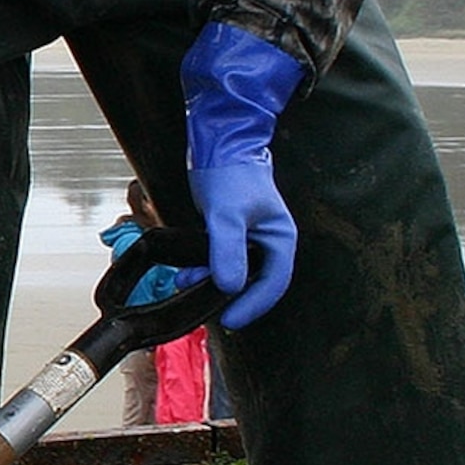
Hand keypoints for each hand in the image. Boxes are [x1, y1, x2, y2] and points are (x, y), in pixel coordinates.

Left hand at [180, 23, 305, 329]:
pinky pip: (220, 261)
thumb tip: (229, 286)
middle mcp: (268, 242)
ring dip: (212, 284)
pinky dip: (204, 270)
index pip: (273, 283)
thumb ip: (227, 249)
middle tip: (209, 314)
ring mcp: (249, 239)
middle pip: (255, 283)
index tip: (231, 320)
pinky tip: (184, 273)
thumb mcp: (227, 213)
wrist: (217, 145)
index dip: (254, 305)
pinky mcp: (229, 235)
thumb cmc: (231, 173)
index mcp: (279, 239)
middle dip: (232, 298)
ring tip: (187, 285)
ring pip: (234, 273)